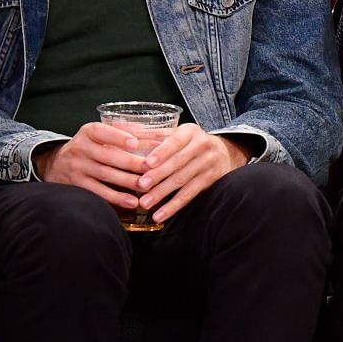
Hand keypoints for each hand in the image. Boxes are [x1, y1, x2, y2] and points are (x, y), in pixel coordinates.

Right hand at [35, 122, 152, 209]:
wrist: (57, 164)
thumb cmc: (92, 146)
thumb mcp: (102, 134)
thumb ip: (129, 132)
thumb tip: (163, 135)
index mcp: (89, 132)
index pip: (102, 131)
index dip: (118, 137)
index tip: (135, 143)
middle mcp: (80, 148)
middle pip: (107, 156)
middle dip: (131, 163)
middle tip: (151, 168)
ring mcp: (78, 168)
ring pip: (105, 175)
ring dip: (128, 181)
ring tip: (147, 186)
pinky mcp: (78, 185)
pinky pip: (98, 192)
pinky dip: (116, 198)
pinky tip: (132, 202)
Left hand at [134, 125, 249, 224]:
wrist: (224, 152)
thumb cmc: (189, 143)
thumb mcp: (174, 133)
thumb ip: (148, 133)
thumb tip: (118, 126)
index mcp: (190, 132)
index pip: (175, 142)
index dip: (161, 153)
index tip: (146, 163)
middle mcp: (202, 146)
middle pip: (178, 162)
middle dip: (159, 175)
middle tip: (141, 186)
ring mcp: (208, 164)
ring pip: (183, 180)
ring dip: (163, 193)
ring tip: (145, 203)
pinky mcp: (210, 180)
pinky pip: (190, 195)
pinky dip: (174, 206)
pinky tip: (160, 215)